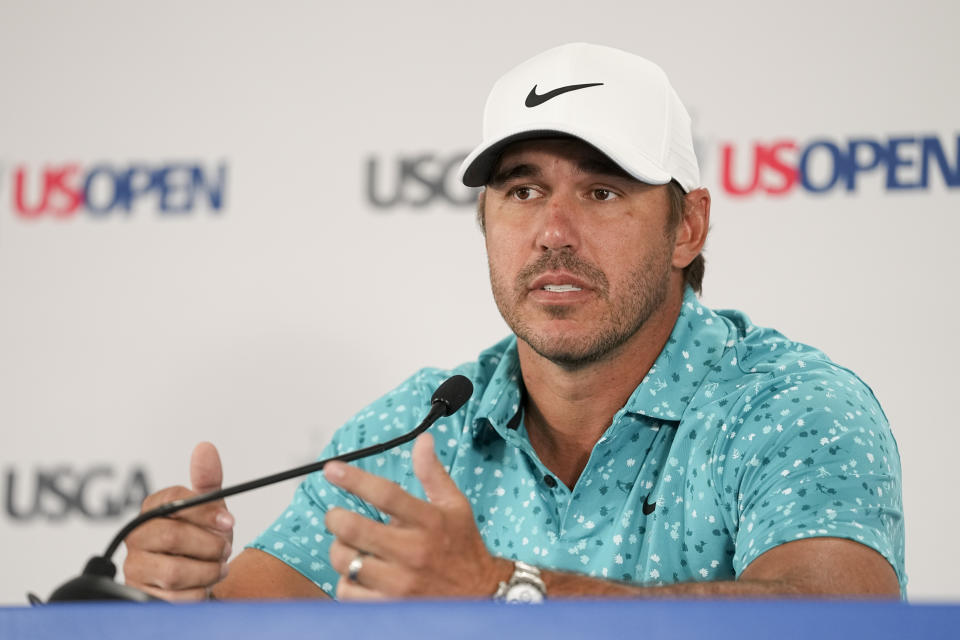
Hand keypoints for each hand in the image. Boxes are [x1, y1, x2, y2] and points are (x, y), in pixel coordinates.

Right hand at [123, 442, 233, 600]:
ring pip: (174, 571)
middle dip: (208, 545)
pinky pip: (174, 598)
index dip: (206, 512)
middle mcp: (137, 535)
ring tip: (217, 567)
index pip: (176, 500)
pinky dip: (198, 593)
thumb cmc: (201, 536)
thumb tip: (205, 447)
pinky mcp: (140, 595)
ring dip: (207, 571)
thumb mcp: (210, 507)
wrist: (198, 576)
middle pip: (172, 537)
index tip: (229, 521)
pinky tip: (202, 585)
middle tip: (225, 549)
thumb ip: (208, 479)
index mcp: (153, 508)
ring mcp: (135, 566)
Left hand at [324, 433, 511, 599]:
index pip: (385, 494)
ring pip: (345, 560)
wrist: (479, 595)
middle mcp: (413, 552)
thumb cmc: (462, 546)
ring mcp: (400, 583)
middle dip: (335, 518)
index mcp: (429, 521)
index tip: (332, 469)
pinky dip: (345, 580)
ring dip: (339, 549)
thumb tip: (422, 441)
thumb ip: (433, 473)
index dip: (354, 479)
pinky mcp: (390, 607)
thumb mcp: (455, 505)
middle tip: (336, 516)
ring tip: (349, 545)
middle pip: (354, 528)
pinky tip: (358, 573)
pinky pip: (347, 591)